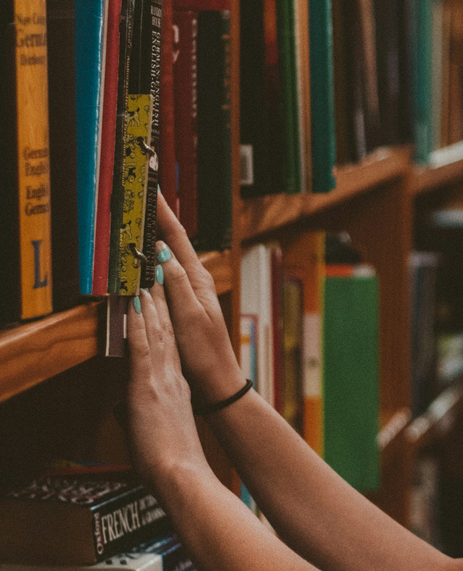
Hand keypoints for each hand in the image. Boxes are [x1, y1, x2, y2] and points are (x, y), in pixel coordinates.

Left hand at [126, 287, 208, 487]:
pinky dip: (140, 323)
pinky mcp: (147, 386)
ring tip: (148, 278)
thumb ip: (139, 415)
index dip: (165, 322)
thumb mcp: (155, 431)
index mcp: (177, 389)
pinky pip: (143, 347)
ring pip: (157, 332)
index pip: (169, 348)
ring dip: (152, 303)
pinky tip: (137, 304)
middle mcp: (172, 378)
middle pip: (167, 332)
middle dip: (161, 302)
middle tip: (157, 275)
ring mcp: (161, 380)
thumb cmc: (171, 463)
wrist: (181, 473)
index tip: (160, 300)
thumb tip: (123, 410)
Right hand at [154, 191, 244, 403]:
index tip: (151, 189)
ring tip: (138, 214)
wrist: (216, 381)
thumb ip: (176, 285)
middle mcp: (195, 280)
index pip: (177, 238)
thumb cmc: (205, 352)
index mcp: (198, 279)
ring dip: (154, 235)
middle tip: (140, 193)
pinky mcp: (182, 303)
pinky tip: (143, 257)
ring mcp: (189, 291)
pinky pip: (164, 274)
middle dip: (157, 216)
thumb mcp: (189, 317)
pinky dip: (152, 259)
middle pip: (172, 241)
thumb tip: (162, 253)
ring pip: (167, 255)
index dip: (163, 212)